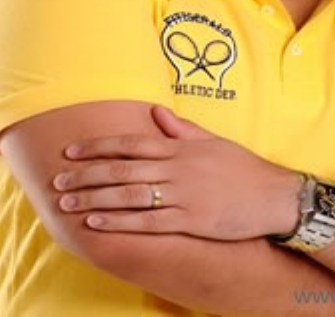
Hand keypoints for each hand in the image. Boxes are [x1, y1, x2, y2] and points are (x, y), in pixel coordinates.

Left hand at [53, 106, 300, 239]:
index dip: (99, 147)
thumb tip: (156, 111)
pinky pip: (148, 221)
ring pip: (129, 196)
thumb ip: (182, 129)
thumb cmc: (245, 169)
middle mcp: (179, 169)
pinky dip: (120, 222)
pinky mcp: (191, 221)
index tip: (72, 152)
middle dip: (86, 175)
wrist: (276, 195)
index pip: (132, 144)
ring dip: (95, 200)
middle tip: (57, 181)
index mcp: (182, 148)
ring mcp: (184, 195)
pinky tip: (97, 223)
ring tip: (68, 203)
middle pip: (123, 170)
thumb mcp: (214, 142)